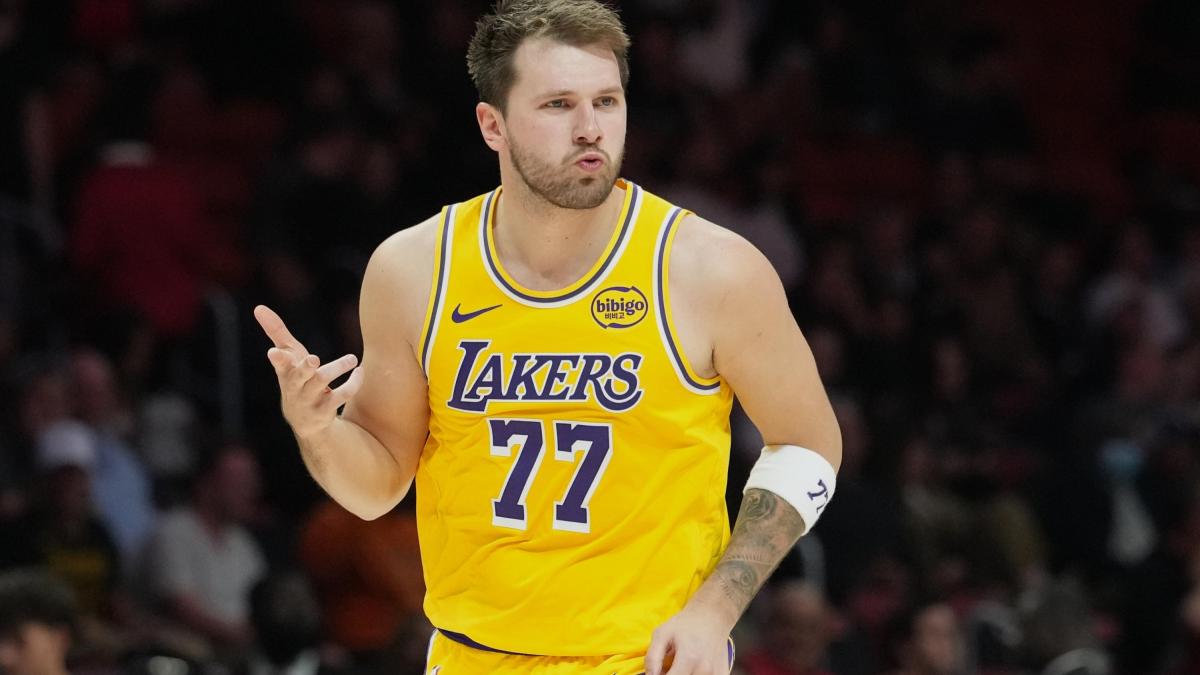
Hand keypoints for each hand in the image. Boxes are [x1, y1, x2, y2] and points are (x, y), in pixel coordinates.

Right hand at [253, 304, 362, 439]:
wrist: (305, 421)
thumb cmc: (296, 377)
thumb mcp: (287, 356)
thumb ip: (276, 331)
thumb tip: (258, 307)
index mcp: (286, 371)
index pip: (279, 364)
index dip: (278, 359)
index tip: (273, 353)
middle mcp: (296, 386)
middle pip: (300, 375)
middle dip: (306, 367)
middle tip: (314, 359)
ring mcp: (310, 399)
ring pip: (323, 381)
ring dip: (338, 367)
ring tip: (352, 359)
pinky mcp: (326, 409)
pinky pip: (343, 394)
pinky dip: (354, 382)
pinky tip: (360, 371)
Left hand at [645, 602, 733, 674]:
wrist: (713, 616)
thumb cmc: (686, 623)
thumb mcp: (662, 633)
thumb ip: (653, 657)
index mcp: (689, 659)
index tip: (659, 671)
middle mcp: (705, 670)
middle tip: (670, 666)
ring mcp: (716, 674)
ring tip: (682, 665)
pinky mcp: (722, 674)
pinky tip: (693, 667)